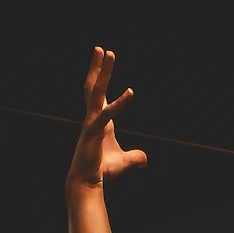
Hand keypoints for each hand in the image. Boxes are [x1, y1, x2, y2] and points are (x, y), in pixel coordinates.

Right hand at [66, 46, 147, 188]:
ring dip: (104, 72)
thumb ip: (135, 158)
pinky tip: (131, 92)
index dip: (99, 77)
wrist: (88, 184)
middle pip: (94, 87)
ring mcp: (92, 123)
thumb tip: (145, 161)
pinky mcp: (94, 132)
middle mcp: (93, 118)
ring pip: (97, 92)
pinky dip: (120, 103)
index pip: (97, 94)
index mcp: (99, 121)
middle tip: (101, 49)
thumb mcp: (124, 162)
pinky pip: (108, 114)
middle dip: (98, 67)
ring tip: (109, 54)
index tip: (102, 60)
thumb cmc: (102, 172)